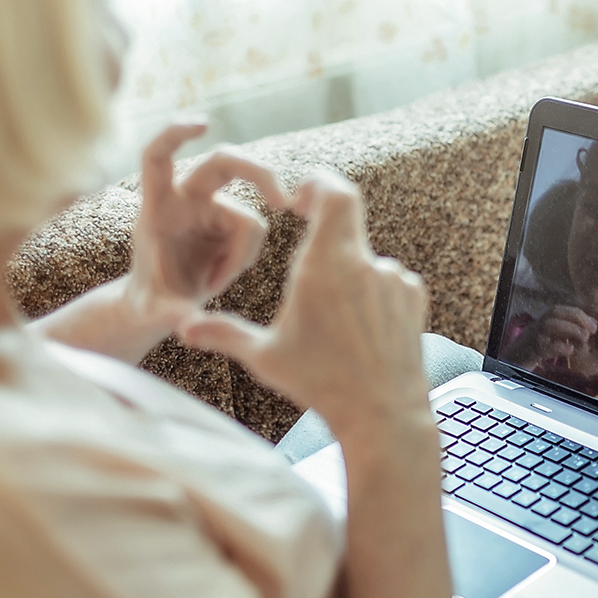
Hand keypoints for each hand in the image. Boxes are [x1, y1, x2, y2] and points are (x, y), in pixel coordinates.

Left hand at [126, 123, 288, 331]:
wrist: (161, 304)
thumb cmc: (150, 301)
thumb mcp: (154, 311)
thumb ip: (169, 312)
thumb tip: (185, 322)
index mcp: (157, 206)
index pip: (159, 156)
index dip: (175, 134)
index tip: (204, 123)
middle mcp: (186, 199)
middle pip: (226, 162)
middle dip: (259, 173)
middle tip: (284, 201)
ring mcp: (211, 208)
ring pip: (250, 217)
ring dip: (241, 256)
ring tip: (214, 285)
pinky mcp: (230, 223)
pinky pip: (254, 235)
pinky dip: (244, 260)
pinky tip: (222, 278)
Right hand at [180, 171, 431, 444]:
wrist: (383, 415)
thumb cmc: (320, 384)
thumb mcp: (265, 358)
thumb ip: (223, 334)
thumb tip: (183, 328)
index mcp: (326, 265)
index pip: (335, 192)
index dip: (318, 182)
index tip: (300, 197)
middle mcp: (365, 263)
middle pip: (347, 218)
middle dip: (323, 225)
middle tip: (306, 234)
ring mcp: (394, 280)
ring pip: (365, 258)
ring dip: (346, 271)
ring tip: (330, 314)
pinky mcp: (414, 298)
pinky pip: (388, 280)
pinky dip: (370, 291)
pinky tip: (358, 327)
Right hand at [503, 305, 597, 368]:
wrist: (505, 371)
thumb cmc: (528, 359)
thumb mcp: (546, 344)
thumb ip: (564, 337)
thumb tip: (588, 331)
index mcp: (539, 324)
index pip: (559, 310)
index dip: (577, 314)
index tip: (593, 324)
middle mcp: (533, 328)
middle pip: (554, 312)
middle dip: (576, 317)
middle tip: (592, 330)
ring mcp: (529, 340)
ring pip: (549, 326)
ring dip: (570, 329)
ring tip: (584, 338)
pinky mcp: (526, 355)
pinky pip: (542, 347)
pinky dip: (559, 347)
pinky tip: (570, 351)